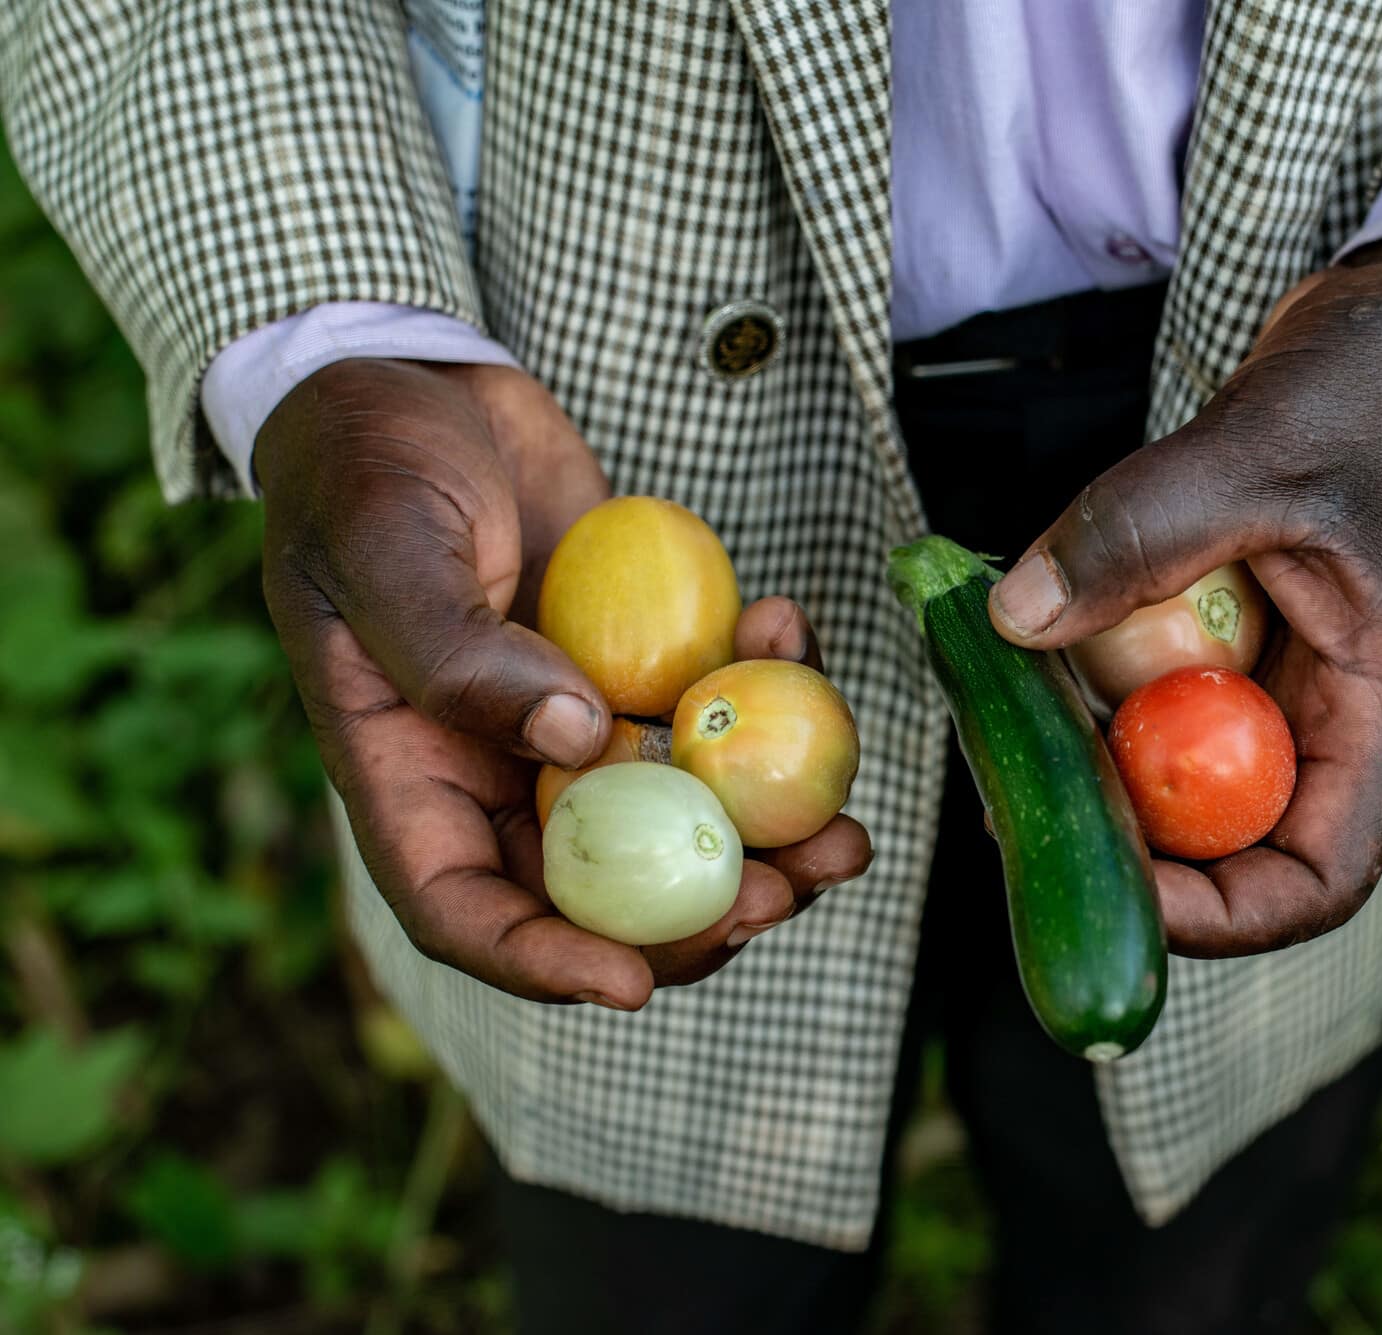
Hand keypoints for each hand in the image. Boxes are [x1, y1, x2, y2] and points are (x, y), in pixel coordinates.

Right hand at [258, 359, 870, 1008]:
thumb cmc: (366, 461)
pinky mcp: (640, 665)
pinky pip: (715, 712)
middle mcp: (499, 770)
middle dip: (697, 916)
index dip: (545, 962)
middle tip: (781, 896)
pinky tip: (791, 628)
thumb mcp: (385, 547)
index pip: (464, 910)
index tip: (633, 979)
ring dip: (768, 843)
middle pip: (599, 891)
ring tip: (846, 838)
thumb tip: (574, 742)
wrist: (422, 378)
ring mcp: (579, 722)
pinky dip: (770, 693)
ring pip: (680, 820)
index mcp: (408, 774)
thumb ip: (456, 652)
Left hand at [987, 233, 1381, 956]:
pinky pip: (1155, 670)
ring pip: (1178, 752)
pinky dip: (1093, 663)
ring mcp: (1278, 662)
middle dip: (1127, 837)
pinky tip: (1034, 628)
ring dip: (1095, 751)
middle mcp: (1328, 705)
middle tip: (1025, 801)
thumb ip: (1144, 534)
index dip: (1223, 915)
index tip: (1119, 889)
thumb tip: (1015, 619)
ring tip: (1010, 718)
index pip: (1322, 873)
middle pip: (1228, 831)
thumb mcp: (1268, 449)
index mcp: (1380, 701)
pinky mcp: (1234, 615)